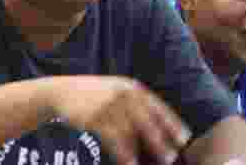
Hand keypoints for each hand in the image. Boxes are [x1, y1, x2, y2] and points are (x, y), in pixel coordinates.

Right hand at [51, 76, 190, 164]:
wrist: (61, 91)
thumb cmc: (93, 94)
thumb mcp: (115, 90)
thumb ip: (135, 103)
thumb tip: (157, 126)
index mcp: (129, 87)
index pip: (156, 106)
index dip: (171, 122)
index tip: (184, 138)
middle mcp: (120, 94)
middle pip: (145, 120)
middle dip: (161, 139)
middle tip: (172, 157)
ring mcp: (106, 105)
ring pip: (130, 131)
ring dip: (144, 150)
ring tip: (156, 164)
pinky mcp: (93, 118)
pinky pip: (112, 138)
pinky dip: (123, 152)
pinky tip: (130, 163)